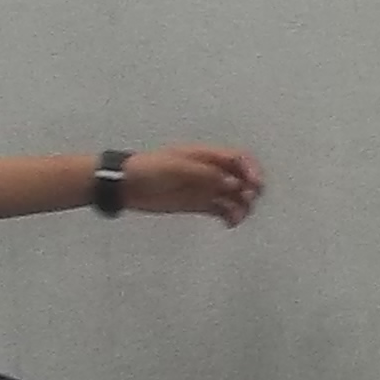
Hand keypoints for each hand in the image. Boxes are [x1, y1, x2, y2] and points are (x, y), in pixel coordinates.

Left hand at [117, 145, 262, 224]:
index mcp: (206, 156)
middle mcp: (210, 171)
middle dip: (250, 190)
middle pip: (242, 178)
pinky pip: (223, 210)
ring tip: (237, 217)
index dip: (252, 169)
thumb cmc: (147, 170)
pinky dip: (231, 217)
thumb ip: (206, 174)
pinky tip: (230, 223)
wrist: (124, 185)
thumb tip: (233, 183)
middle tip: (247, 201)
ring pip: (235, 197)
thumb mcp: (177, 168)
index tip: (255, 184)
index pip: (239, 158)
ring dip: (242, 207)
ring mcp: (205, 188)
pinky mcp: (198, 204)